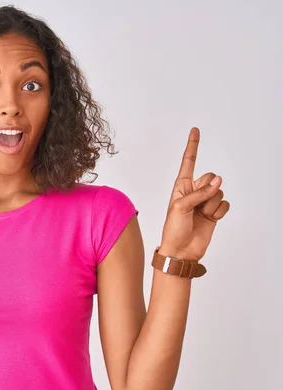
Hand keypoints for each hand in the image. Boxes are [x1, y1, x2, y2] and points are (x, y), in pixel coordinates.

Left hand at [159, 127, 229, 260]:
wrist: (181, 250)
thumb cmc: (174, 229)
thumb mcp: (180, 207)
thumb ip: (199, 192)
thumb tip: (218, 181)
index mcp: (181, 186)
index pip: (188, 162)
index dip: (193, 146)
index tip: (195, 130)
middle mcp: (194, 191)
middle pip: (210, 178)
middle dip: (206, 191)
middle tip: (196, 206)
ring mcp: (205, 201)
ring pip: (219, 192)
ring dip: (211, 205)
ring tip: (200, 216)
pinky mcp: (214, 212)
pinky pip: (224, 204)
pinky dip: (218, 212)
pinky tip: (209, 220)